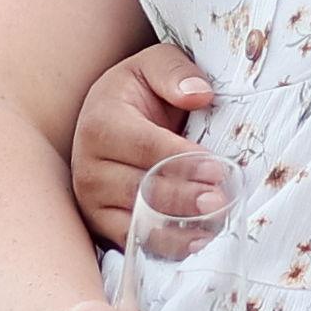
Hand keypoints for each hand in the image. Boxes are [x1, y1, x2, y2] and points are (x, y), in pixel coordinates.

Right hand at [68, 44, 211, 243]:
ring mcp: (92, 201)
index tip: (219, 168)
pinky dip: (168, 245)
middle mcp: (89, 167)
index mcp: (101, 124)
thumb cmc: (137, 92)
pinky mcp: (102, 225)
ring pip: (137, 220)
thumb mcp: (153, 65)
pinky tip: (198, 241)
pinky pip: (135, 242)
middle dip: (185, 197)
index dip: (184, 160)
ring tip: (215, 224)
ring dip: (180, 226)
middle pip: (141, 189)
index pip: (146, 148)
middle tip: (221, 200)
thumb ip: (175, 72)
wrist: (110, 118)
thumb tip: (200, 95)